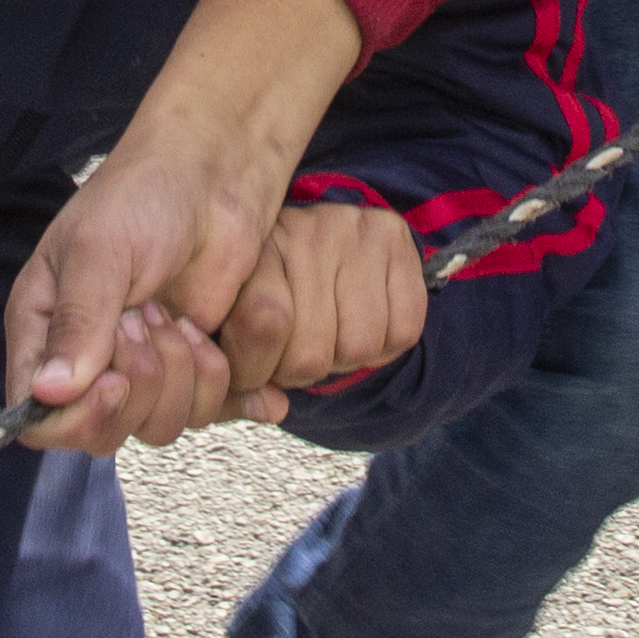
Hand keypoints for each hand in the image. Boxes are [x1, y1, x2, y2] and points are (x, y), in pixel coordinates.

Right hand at [4, 0, 359, 446]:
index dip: (78, 417)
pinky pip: (213, 413)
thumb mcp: (100, 250)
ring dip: (186, 378)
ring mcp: (148, 369)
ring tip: (184, 317)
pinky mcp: (199, 368)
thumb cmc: (143, 195)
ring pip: (162, 425)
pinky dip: (236, 399)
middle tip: (154, 319)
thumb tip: (49, 394)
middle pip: (105, 432)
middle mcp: (91, 362)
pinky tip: (259, 389)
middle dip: (142, 385)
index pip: (40, 420)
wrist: (217, 173)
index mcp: (45, 333)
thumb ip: (79, 322)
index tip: (115, 382)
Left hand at [218, 200, 429, 397]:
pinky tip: (364, 323)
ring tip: (331, 334)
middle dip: (301, 372)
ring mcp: (351, 229)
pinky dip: (385, 346)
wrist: (321, 249)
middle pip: (311, 353)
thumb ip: (239, 378)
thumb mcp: (235, 332)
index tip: (253, 371)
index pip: (262, 324)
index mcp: (249, 254)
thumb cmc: (269, 298)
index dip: (255, 371)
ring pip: (360, 347)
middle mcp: (301, 231)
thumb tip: (271, 408)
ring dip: (345, 360)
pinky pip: (403, 329)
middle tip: (295, 350)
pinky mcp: (394, 236)